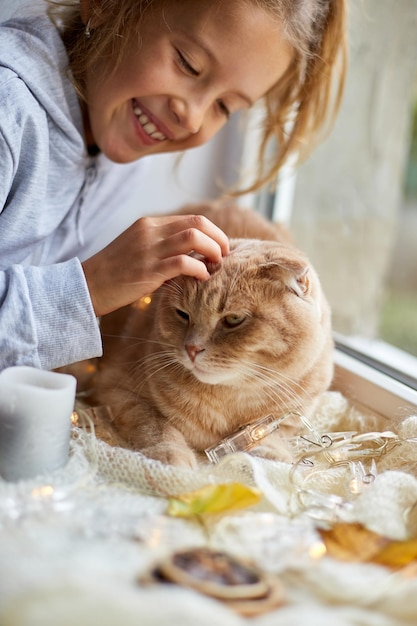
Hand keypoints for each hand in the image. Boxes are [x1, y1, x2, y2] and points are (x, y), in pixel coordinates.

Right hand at [82, 214, 228, 315]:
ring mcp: (149, 249)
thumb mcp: (138, 251)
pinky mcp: (149, 270)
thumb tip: (193, 258)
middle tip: (224, 255)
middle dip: (218, 238)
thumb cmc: (114, 273)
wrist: (88, 286)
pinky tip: (202, 278)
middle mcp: (150, 232)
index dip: (211, 232)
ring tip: (216, 265)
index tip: (219, 247)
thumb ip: (163, 249)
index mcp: (149, 224)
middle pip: (197, 223)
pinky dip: (199, 269)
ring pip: (194, 237)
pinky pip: (184, 262)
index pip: (190, 219)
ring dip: (212, 250)